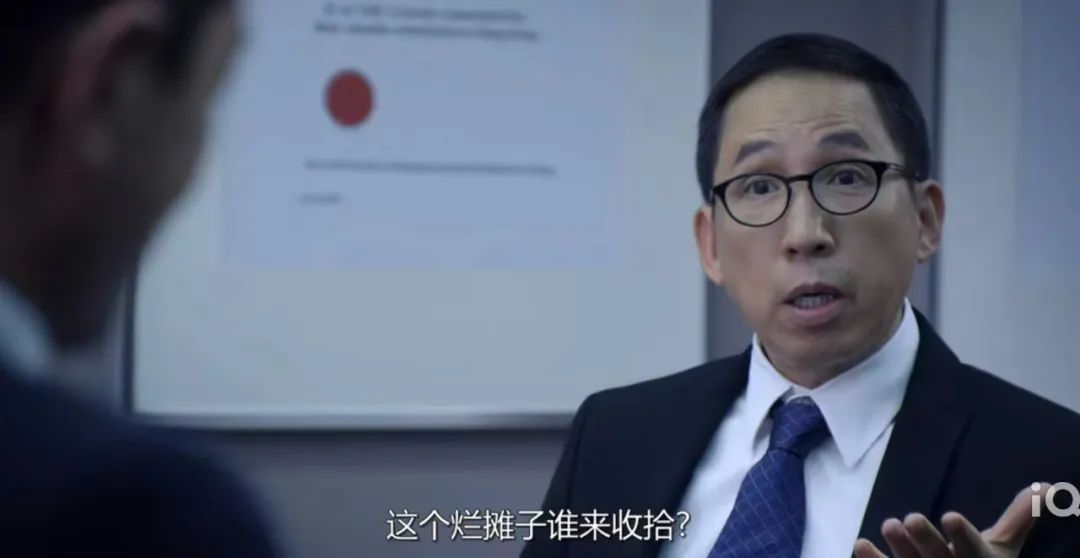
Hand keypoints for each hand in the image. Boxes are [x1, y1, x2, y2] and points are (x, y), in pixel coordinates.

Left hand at [852, 483, 1048, 557]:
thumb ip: (1019, 517)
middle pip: (936, 557)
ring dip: (898, 547)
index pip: (971, 548)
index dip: (961, 535)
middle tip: (910, 517)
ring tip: (889, 523)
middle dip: (925, 540)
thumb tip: (1049, 486)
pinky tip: (860, 544)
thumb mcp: (1002, 548)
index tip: (950, 516)